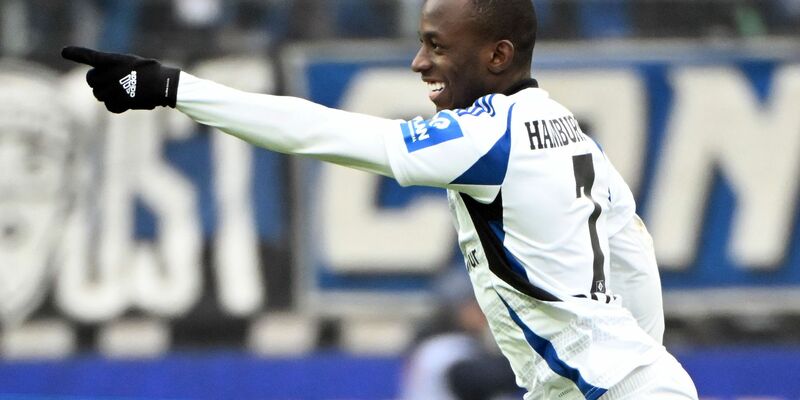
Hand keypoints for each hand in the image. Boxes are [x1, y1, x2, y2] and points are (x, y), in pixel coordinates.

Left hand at [61, 46, 179, 113]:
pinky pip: (110, 106)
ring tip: (123, 92)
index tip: (64, 52)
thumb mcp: (130, 63)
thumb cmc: (150, 72)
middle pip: (91, 80)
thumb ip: (112, 67)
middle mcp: (111, 73)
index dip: (76, 53)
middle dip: (97, 83)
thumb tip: (98, 82)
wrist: (165, 84)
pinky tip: (126, 102)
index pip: (90, 56)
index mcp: (113, 60)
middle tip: (110, 83)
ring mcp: (114, 88)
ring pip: (99, 95)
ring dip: (107, 95)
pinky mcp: (120, 101)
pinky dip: (116, 106)